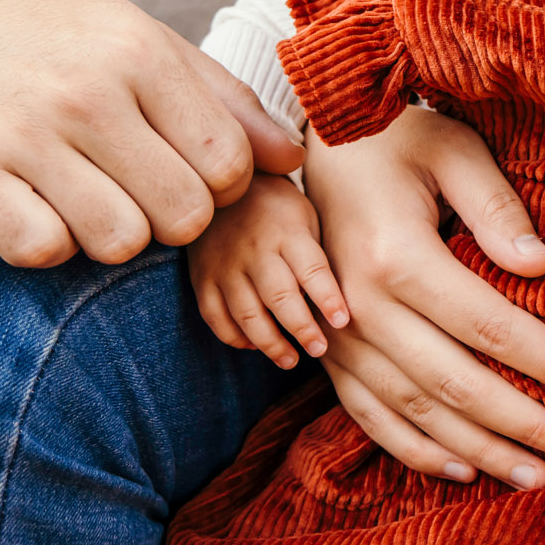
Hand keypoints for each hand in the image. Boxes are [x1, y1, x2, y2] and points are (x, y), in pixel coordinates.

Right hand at [0, 0, 302, 267]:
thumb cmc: (46, 38)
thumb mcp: (137, 40)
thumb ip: (221, 99)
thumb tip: (290, 158)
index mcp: (140, 52)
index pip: (228, 164)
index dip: (219, 187)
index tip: (184, 171)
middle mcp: (88, 92)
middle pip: (184, 215)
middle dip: (171, 220)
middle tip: (136, 191)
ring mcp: (24, 134)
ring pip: (121, 243)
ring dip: (110, 237)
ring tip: (85, 197)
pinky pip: (43, 250)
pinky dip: (45, 242)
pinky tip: (32, 206)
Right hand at [189, 172, 348, 368]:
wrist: (222, 184)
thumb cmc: (278, 208)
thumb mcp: (306, 217)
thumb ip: (318, 255)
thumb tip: (339, 302)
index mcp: (289, 232)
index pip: (312, 270)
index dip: (329, 299)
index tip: (342, 322)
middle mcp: (256, 250)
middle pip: (280, 298)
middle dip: (302, 330)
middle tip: (318, 349)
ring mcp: (225, 265)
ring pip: (247, 314)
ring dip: (270, 343)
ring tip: (290, 360)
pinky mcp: (202, 277)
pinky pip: (215, 317)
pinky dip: (234, 337)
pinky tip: (253, 346)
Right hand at [306, 108, 544, 488]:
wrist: (313, 145)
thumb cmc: (395, 138)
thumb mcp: (451, 149)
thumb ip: (495, 207)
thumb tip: (541, 264)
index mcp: (396, 256)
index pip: (491, 327)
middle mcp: (360, 307)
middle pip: (456, 384)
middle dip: (527, 425)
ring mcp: (338, 335)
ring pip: (416, 412)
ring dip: (480, 450)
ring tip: (538, 475)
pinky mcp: (329, 350)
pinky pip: (369, 415)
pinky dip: (415, 449)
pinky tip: (464, 468)